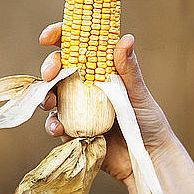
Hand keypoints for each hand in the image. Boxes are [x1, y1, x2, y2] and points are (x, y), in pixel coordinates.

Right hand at [39, 22, 176, 185]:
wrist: (148, 156)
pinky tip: (59, 129)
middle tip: (48, 74)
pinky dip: (53, 125)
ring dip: (45, 98)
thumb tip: (126, 38)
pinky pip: (56, 125)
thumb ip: (128, 69)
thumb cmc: (148, 120)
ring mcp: (78, 109)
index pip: (76, 47)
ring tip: (50, 103)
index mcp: (100, 71)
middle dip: (48, 69)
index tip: (48, 38)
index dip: (59, 37)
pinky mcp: (73, 131)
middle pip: (58, 70)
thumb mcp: (138, 93)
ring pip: (52, 97)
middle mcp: (86, 87)